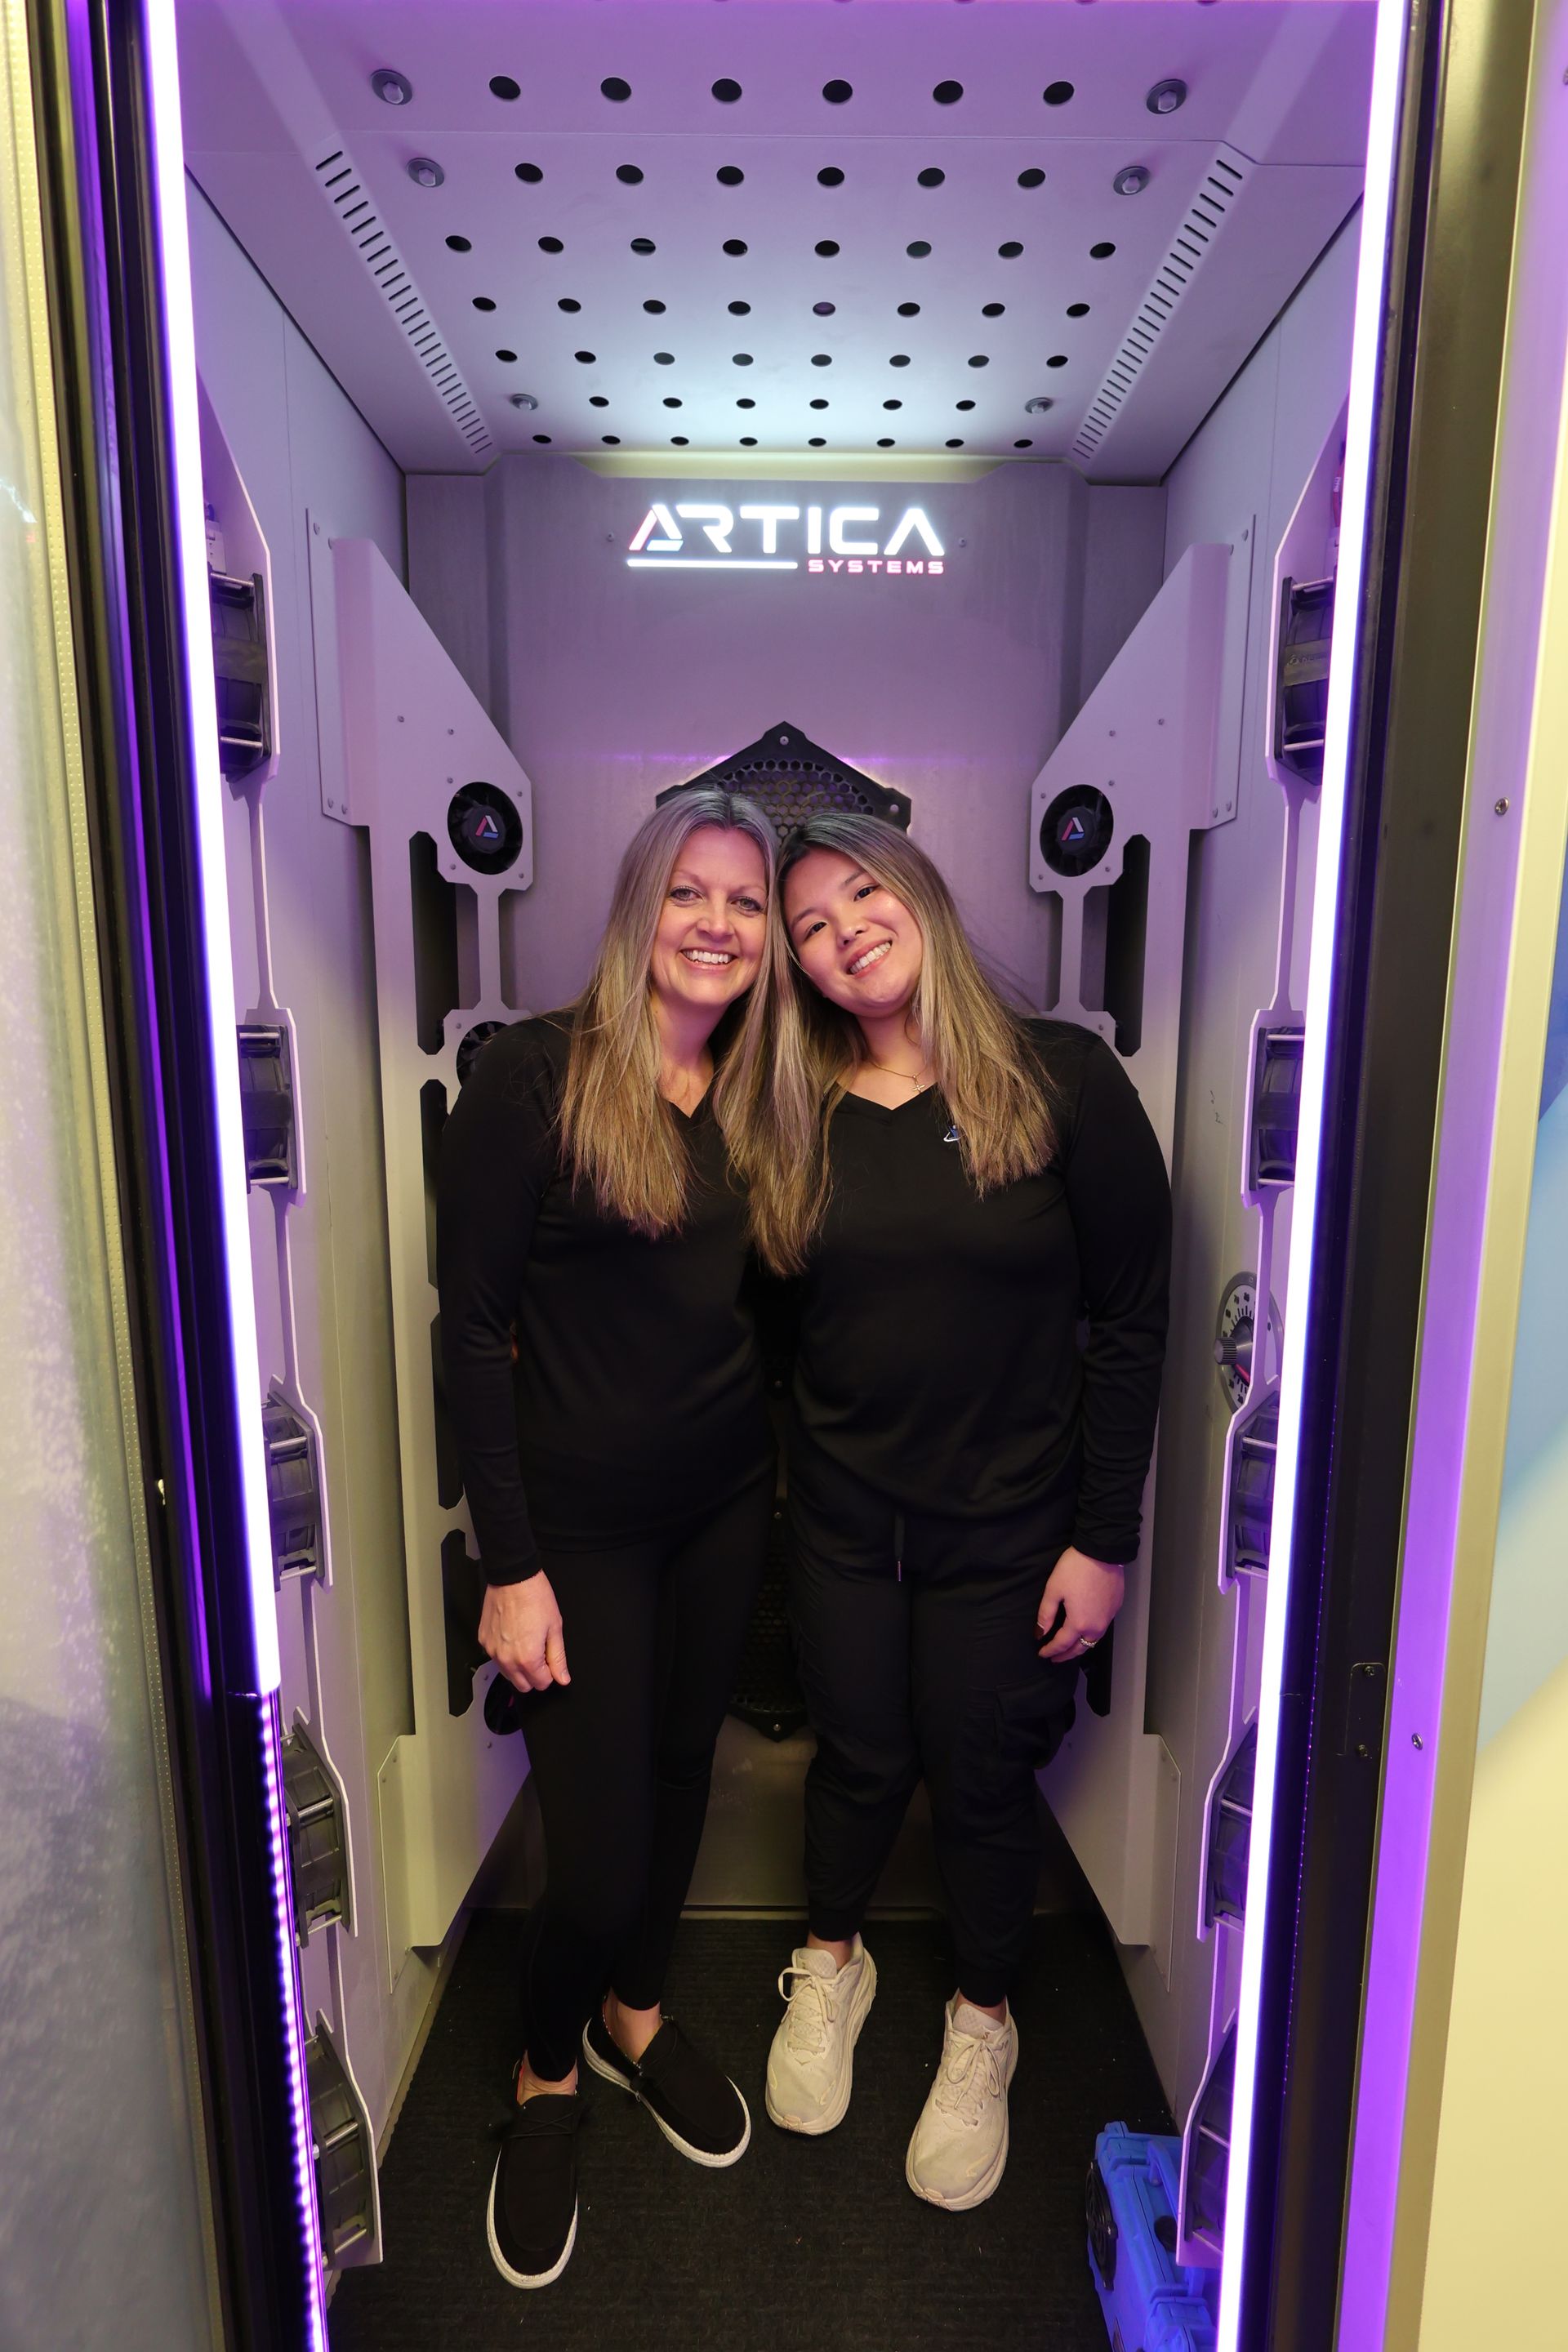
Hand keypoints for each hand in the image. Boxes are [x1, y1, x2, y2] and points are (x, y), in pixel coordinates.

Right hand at [480, 1572, 569, 1691]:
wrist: (512, 1578)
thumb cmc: (535, 1598)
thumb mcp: (555, 1628)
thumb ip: (558, 1658)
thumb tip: (562, 1678)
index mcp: (528, 1659)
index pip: (541, 1684)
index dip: (550, 1672)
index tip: (550, 1658)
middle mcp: (507, 1660)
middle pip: (523, 1685)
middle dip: (534, 1675)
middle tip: (540, 1652)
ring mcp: (492, 1651)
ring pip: (508, 1674)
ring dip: (518, 1667)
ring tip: (526, 1642)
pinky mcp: (483, 1641)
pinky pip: (496, 1658)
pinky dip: (505, 1654)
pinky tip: (512, 1636)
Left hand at [1036, 1547, 1124, 1662]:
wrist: (1102, 1552)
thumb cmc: (1075, 1569)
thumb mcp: (1054, 1590)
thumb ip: (1046, 1614)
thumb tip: (1040, 1632)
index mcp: (1079, 1623)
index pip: (1062, 1644)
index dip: (1050, 1650)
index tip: (1042, 1653)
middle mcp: (1096, 1626)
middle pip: (1080, 1648)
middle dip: (1066, 1655)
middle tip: (1055, 1658)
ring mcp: (1108, 1618)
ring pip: (1093, 1641)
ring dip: (1080, 1647)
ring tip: (1069, 1648)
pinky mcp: (1115, 1608)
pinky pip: (1102, 1629)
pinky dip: (1091, 1634)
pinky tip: (1085, 1629)